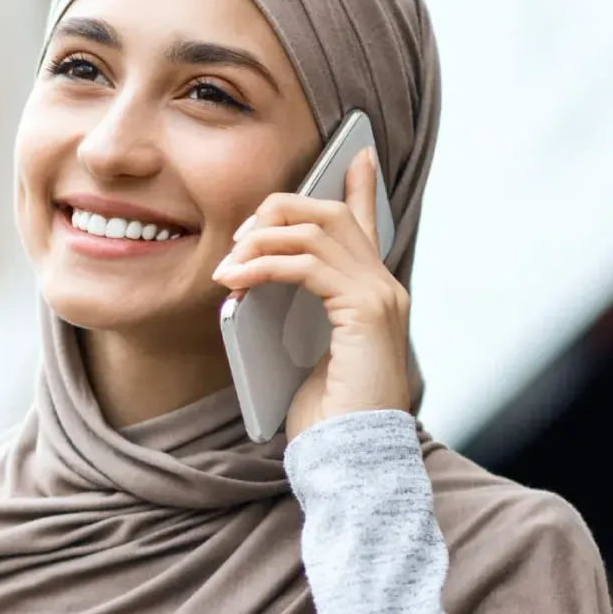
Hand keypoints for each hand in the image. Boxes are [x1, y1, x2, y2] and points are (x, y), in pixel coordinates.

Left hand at [212, 147, 411, 439]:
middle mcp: (385, 287)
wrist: (351, 459)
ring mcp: (381, 296)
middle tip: (236, 238)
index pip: (366, 226)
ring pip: (317, 231)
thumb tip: (249, 285)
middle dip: (277, 212)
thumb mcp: (304, 355)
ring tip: (227, 265)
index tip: (357, 154)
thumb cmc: (326, 419)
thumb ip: (295, 314)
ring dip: (261, 240)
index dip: (359, 187)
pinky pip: (307, 264)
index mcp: (373, 296)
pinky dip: (265, 265)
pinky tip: (236, 279)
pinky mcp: (366, 311)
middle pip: (331, 214)